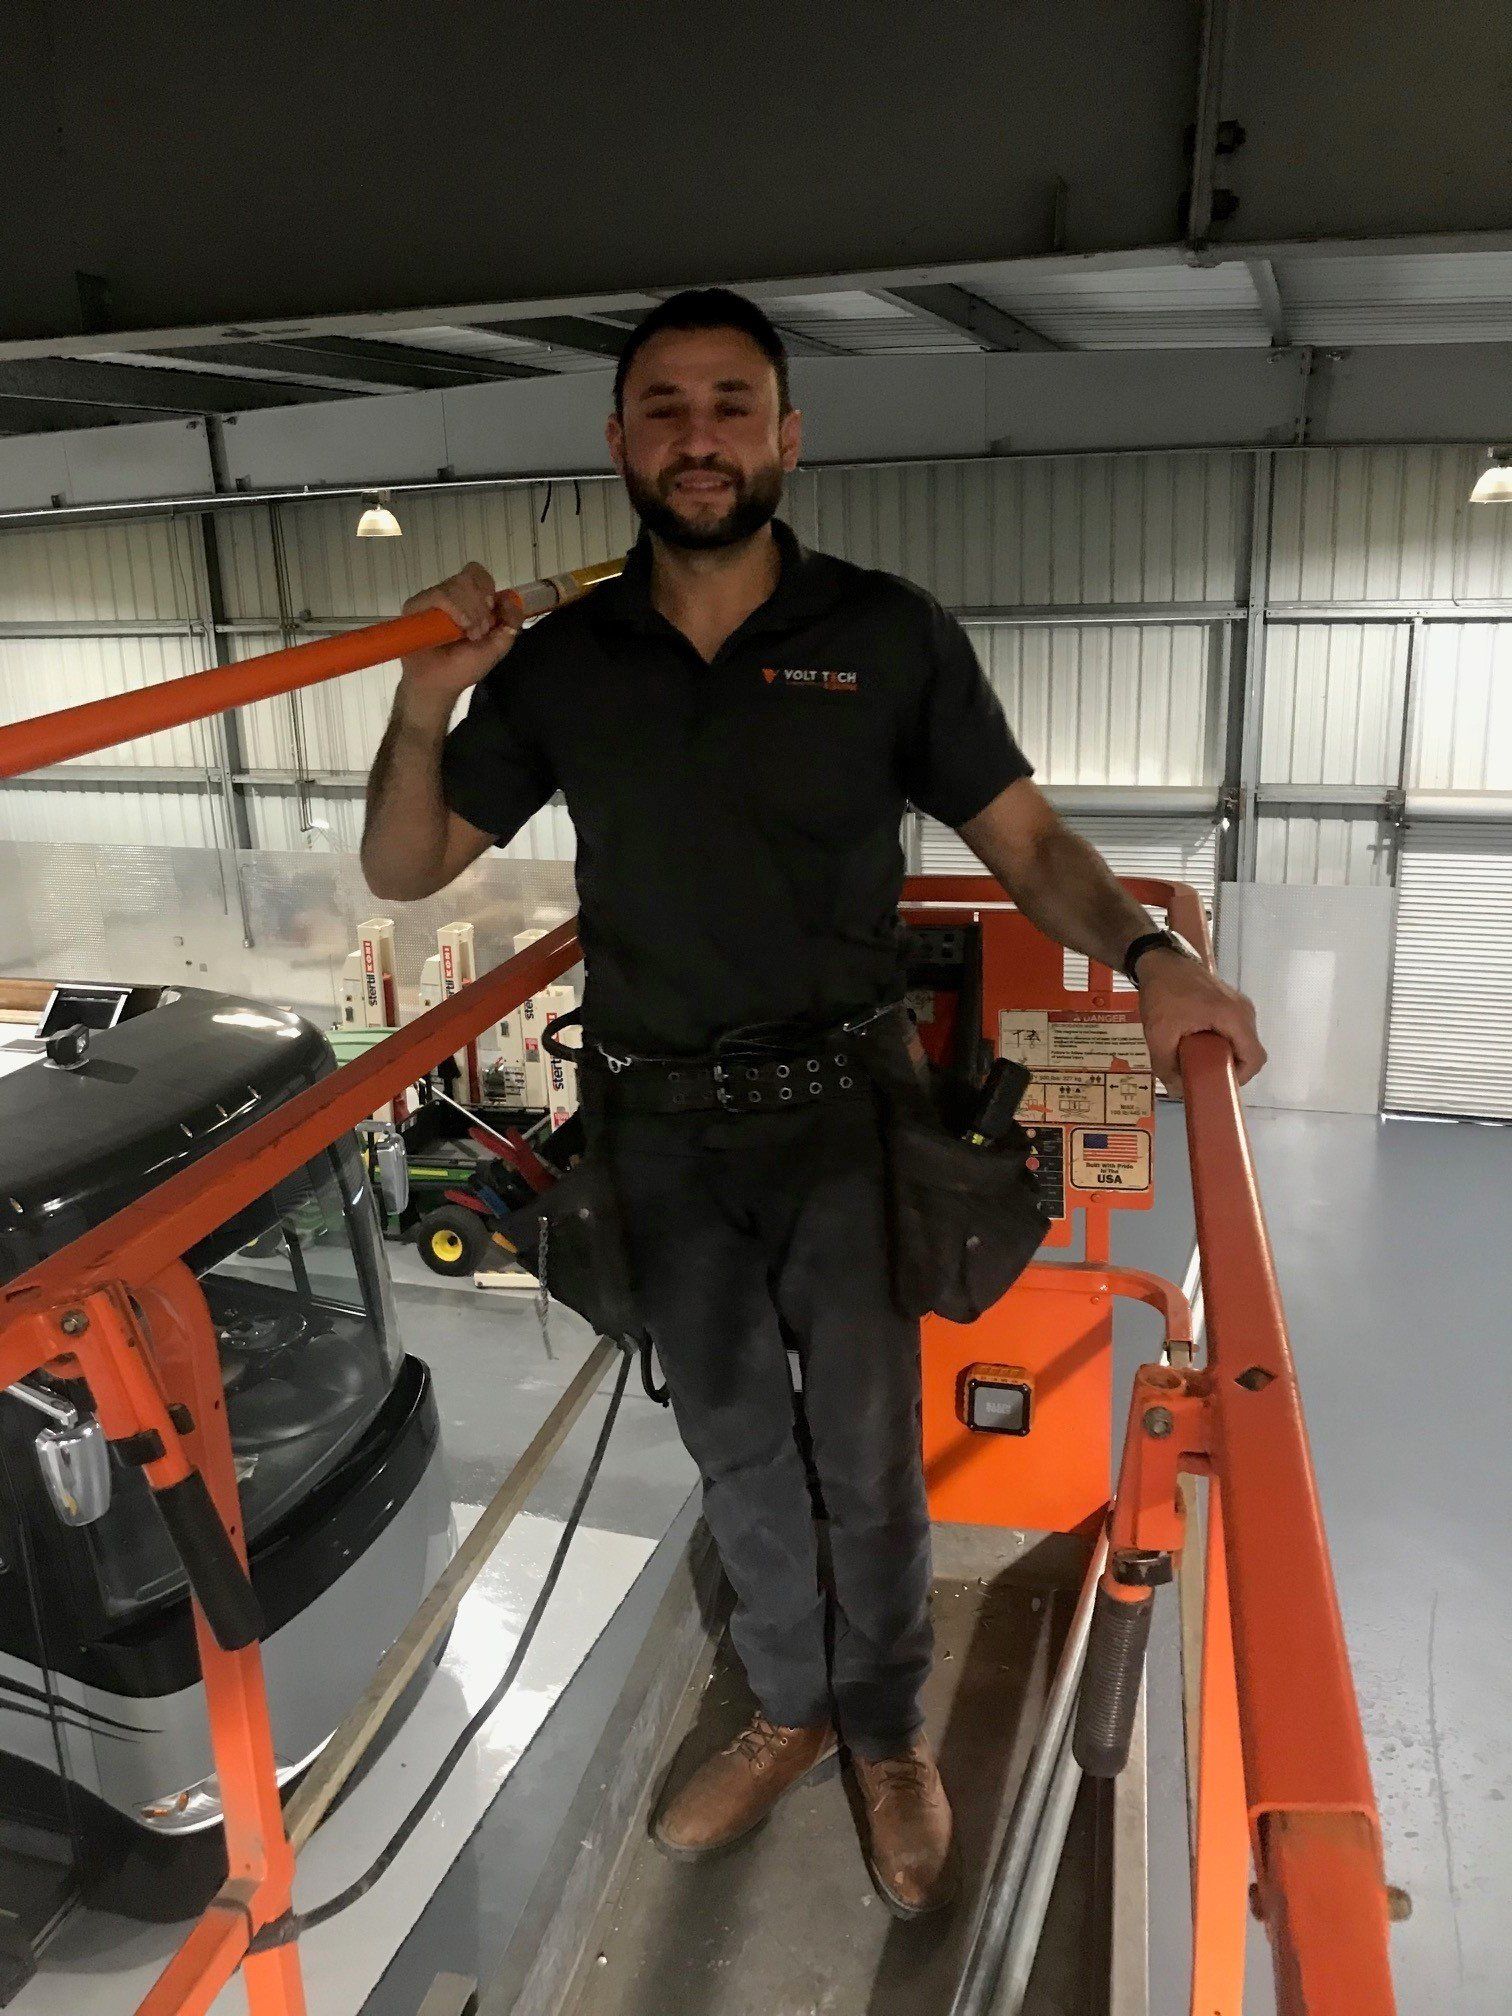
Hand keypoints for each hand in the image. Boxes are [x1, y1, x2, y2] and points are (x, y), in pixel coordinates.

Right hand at [398, 562, 520, 700]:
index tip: (491, 610)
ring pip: (456, 584)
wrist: (439, 684)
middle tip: (479, 631)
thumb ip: (511, 621)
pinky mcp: (415, 606)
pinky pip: (439, 595)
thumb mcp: (498, 645)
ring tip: (469, 634)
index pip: (477, 573)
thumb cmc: (464, 666)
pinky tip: (459, 627)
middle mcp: (449, 595)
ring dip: (470, 611)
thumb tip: (509, 598)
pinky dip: (455, 609)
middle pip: (469, 576)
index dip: (487, 587)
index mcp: (467, 600)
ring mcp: (431, 600)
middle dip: (481, 606)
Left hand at [1136, 949, 1265, 1096]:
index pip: (1254, 1057)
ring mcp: (1240, 1005)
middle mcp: (1244, 1010)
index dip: (1240, 1078)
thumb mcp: (1159, 1034)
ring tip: (1199, 1061)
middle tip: (1204, 1075)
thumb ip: (1167, 1066)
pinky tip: (1200, 1045)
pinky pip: (1236, 1030)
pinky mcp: (1231, 1003)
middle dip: (1229, 1068)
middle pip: (1250, 1051)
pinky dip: (1223, 1042)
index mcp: (1233, 1016)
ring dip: (1225, 1055)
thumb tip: (1178, 1092)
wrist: (1160, 960)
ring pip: (1243, 1041)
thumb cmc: (1162, 994)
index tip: (1217, 1084)